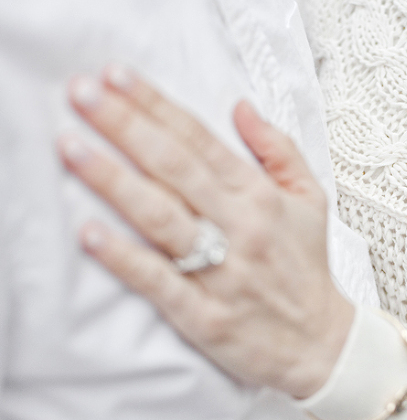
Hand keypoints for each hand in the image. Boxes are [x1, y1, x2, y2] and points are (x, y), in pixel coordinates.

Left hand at [59, 65, 353, 398]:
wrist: (321, 342)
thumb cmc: (308, 268)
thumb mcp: (311, 199)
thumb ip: (279, 149)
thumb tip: (242, 107)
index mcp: (261, 197)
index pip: (200, 140)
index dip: (156, 105)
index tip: (115, 77)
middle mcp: (242, 228)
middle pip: (175, 168)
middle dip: (125, 126)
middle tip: (81, 94)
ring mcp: (223, 273)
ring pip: (162, 219)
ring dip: (115, 182)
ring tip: (72, 149)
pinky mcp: (205, 316)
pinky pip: (159, 282)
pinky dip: (125, 258)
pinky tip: (90, 234)